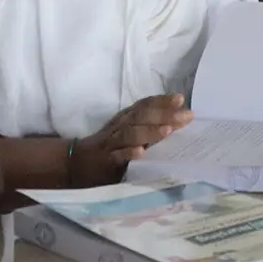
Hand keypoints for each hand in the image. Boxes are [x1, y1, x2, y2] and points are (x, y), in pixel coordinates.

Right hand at [70, 94, 191, 185]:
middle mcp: (120, 127)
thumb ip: (150, 126)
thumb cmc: (110, 147)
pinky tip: (141, 153)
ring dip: (150, 132)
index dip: (161, 101)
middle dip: (164, 114)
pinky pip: (117, 156)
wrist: (76, 162)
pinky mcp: (106, 161)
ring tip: (168, 131)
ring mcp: (112, 143)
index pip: (144, 105)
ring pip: (131, 134)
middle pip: (141, 117)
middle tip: (186, 115)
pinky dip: (128, 153)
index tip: (180, 98)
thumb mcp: (129, 133)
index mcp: (127, 119)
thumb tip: (181, 121)